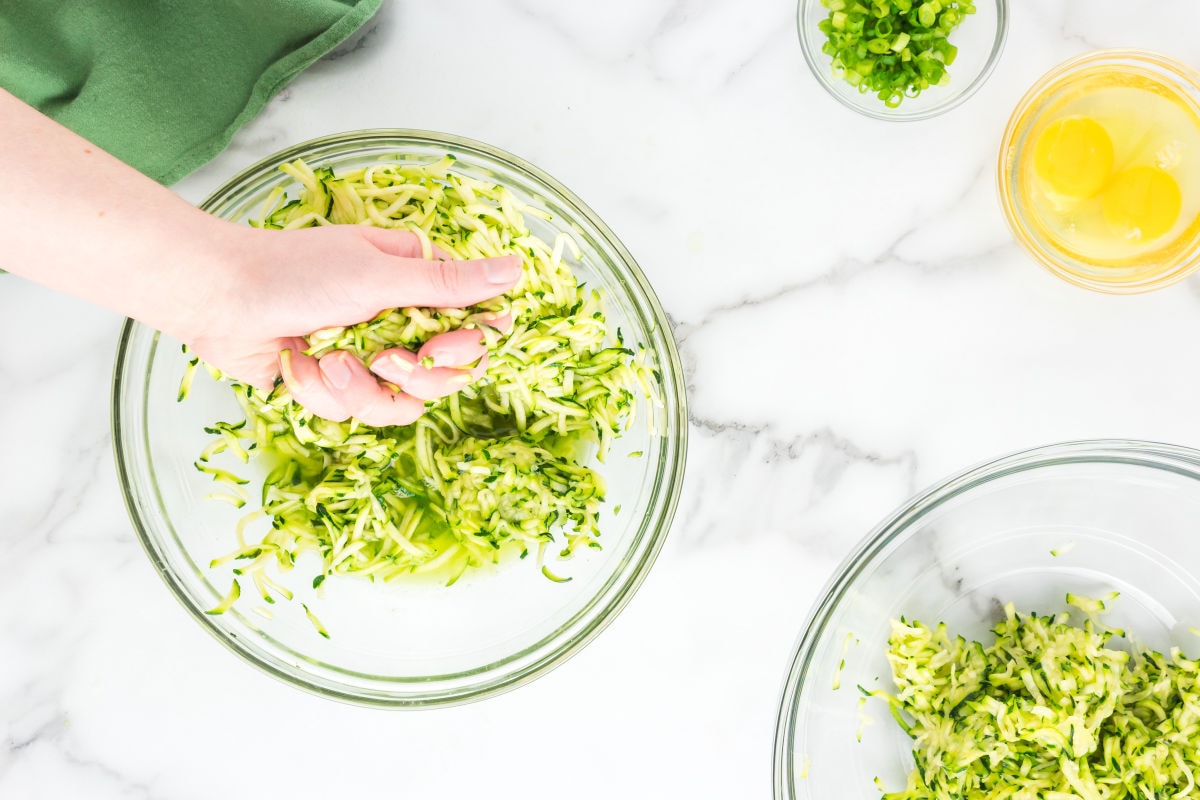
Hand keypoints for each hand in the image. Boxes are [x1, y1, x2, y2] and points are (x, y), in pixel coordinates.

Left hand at [179, 224, 520, 425]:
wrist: (219, 300)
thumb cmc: (294, 272)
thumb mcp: (380, 275)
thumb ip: (450, 283)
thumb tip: (517, 269)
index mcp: (418, 282)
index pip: (477, 325)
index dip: (469, 346)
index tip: (444, 346)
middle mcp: (402, 320)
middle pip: (448, 373)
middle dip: (414, 374)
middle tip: (385, 359)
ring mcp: (370, 355)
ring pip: (404, 402)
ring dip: (361, 388)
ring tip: (328, 360)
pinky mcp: (339, 384)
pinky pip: (358, 410)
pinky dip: (327, 393)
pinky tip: (301, 365)